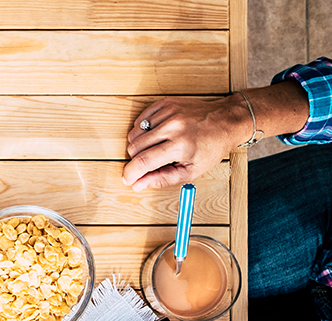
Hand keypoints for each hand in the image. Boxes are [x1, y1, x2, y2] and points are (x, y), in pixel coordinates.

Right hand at [121, 96, 251, 191]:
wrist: (227, 120)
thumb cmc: (211, 147)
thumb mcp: (191, 171)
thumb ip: (162, 179)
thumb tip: (138, 184)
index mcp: (180, 146)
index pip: (142, 162)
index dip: (130, 173)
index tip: (127, 179)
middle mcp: (173, 127)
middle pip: (134, 147)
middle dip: (137, 160)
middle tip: (149, 162)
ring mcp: (169, 112)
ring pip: (134, 133)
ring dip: (139, 144)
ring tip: (154, 147)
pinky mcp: (166, 103)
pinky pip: (140, 119)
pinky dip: (142, 130)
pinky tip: (155, 134)